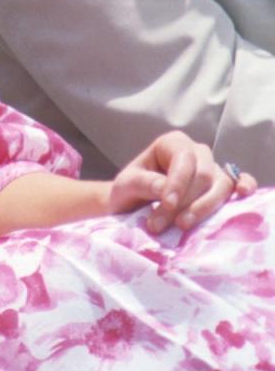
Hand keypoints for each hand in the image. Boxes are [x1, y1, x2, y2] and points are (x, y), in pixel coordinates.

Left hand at [108, 131, 255, 234]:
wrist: (133, 207)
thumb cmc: (130, 191)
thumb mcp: (126, 185)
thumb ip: (144, 183)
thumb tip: (166, 188)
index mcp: (172, 143)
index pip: (183, 160)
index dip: (178, 183)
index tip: (166, 205)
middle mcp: (196, 152)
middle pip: (203, 175)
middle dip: (185, 202)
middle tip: (161, 225)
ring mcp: (211, 169)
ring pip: (221, 185)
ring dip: (204, 208)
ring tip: (183, 226)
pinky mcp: (220, 187)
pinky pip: (238, 182)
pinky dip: (245, 186)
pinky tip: (243, 194)